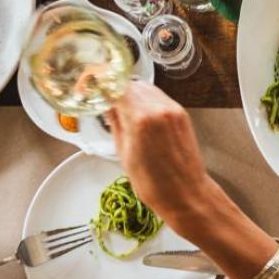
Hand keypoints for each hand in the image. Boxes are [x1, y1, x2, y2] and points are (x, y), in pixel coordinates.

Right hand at [106, 82, 217, 230]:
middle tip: (106, 101)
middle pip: (132, 84)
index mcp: (141, 120)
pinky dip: (147, 100)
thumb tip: (108, 106)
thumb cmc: (154, 184)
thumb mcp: (124, 154)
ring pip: (147, 88)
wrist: (186, 193)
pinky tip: (139, 115)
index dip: (102, 87)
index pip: (116, 88)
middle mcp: (159, 109)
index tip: (93, 90)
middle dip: (117, 90)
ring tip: (122, 109)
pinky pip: (159, 98)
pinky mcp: (182, 114)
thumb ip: (116, 123)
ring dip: (132, 94)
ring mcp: (173, 110)